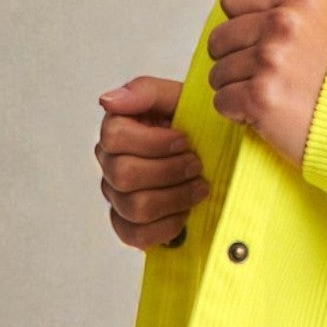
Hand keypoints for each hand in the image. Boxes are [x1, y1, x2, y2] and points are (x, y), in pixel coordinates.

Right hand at [96, 75, 208, 249]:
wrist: (218, 152)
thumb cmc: (195, 123)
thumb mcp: (179, 97)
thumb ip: (145, 92)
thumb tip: (108, 100)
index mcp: (117, 129)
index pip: (114, 137)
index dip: (153, 142)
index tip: (184, 140)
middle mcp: (110, 163)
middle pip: (123, 175)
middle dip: (169, 171)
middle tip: (196, 164)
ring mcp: (117, 196)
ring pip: (133, 206)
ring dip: (175, 197)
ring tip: (199, 187)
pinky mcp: (128, 224)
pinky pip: (134, 235)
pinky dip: (166, 226)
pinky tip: (184, 213)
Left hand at [206, 0, 326, 166]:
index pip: (231, 0)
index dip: (245, 23)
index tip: (268, 40)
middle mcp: (282, 23)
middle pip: (219, 39)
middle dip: (238, 59)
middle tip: (272, 74)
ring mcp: (270, 60)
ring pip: (218, 73)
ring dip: (239, 88)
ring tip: (274, 93)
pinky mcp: (261, 98)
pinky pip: (222, 102)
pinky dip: (239, 114)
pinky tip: (267, 114)